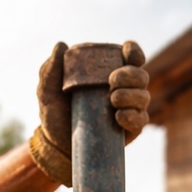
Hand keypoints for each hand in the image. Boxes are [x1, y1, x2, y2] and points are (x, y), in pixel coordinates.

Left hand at [30, 40, 150, 186]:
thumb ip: (50, 70)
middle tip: (112, 81)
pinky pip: (141, 120)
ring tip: (113, 100)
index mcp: (107, 72)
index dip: (134, 52)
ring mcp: (128, 109)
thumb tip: (60, 45)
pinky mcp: (129, 129)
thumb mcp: (47, 92)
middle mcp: (123, 88)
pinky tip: (119, 117)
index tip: (128, 55)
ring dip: (132, 95)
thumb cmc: (54, 114)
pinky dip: (133, 116)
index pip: (130, 56)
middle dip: (131, 75)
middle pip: (141, 75)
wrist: (57, 146)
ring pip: (143, 96)